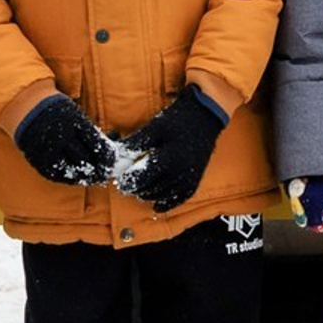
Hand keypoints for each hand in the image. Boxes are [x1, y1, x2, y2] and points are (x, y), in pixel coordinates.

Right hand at [13, 92, 128, 190]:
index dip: (107, 158)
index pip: (97, 146)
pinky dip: (67, 178)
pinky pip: (54, 174)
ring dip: (84, 177)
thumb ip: (89, 133)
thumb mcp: (76, 115)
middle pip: (85, 160)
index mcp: (75, 123)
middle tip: (105, 173)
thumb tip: (107, 153)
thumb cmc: (58, 111)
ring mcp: (48, 149)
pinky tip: (75, 178)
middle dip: (98, 169)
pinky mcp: (37, 159)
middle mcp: (61, 137)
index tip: (112, 163)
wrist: (26, 108)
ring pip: (70, 171)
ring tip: (93, 178)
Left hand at [118, 84, 228, 214]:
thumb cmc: (179, 120)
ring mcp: (189, 177)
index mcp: (168, 160)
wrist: (206, 116)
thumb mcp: (154, 127)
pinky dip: (168, 203)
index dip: (127, 181)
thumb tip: (116, 155)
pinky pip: (180, 197)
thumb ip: (135, 143)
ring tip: (139, 190)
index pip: (140, 179)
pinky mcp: (196, 178)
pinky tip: (157, 206)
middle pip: (150, 189)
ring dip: (148, 195)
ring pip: (163, 195)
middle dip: (135, 188)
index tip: (119, 180)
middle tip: (126, 184)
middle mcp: (180, 172)